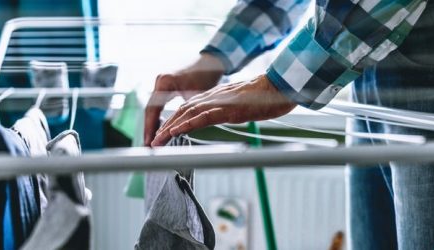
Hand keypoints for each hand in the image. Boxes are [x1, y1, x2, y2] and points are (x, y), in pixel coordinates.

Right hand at [144, 53, 224, 145]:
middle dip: (150, 128)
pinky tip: (160, 127)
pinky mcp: (165, 85)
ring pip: (153, 107)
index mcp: (165, 82)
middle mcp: (159, 81)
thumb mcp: (197, 96)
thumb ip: (187, 112)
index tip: (150, 141)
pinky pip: (158, 103)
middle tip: (149, 144)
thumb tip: (181, 129)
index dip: (151, 127)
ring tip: (153, 139)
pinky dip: (158, 116)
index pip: (153, 109)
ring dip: (153, 123)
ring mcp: (161, 82)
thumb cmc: (207, 75)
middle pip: (150, 109)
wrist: (210, 60)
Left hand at [151, 75, 296, 145]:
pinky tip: (176, 132)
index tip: (163, 133)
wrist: (280, 85)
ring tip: (158, 140)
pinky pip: (203, 117)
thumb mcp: (241, 104)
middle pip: (182, 111)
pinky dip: (187, 125)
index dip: (173, 121)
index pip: (188, 108)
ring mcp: (220, 102)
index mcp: (215, 97)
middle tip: (153, 141)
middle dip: (166, 126)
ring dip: (171, 128)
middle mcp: (213, 98)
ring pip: (188, 114)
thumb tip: (224, 116)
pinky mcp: (228, 109)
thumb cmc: (265, 96)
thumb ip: (228, 109)